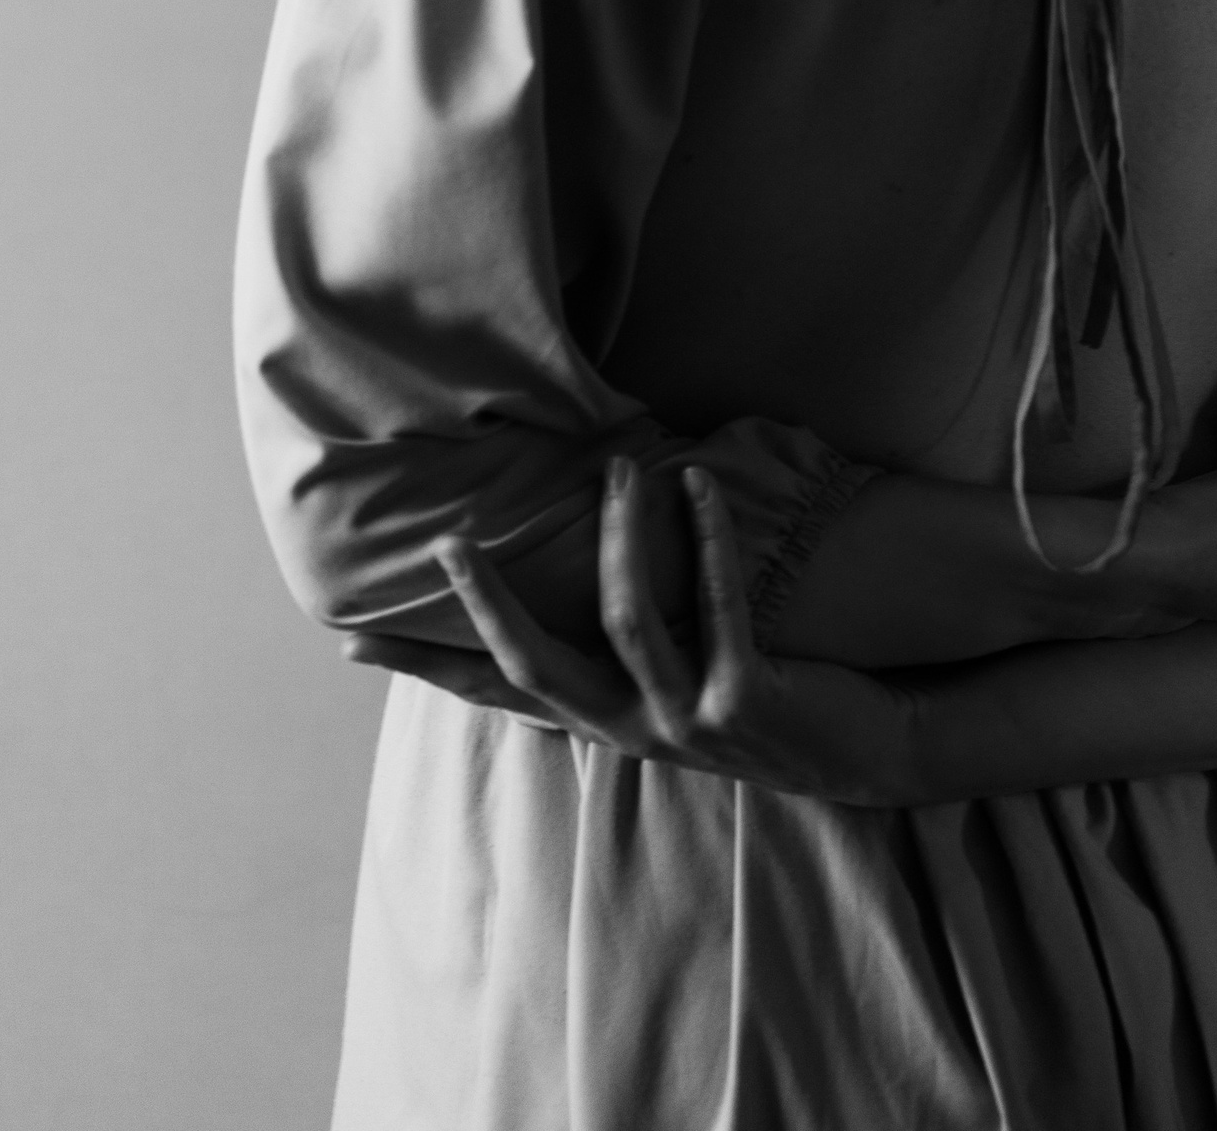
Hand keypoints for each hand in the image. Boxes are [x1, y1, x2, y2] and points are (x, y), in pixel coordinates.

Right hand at [343, 458, 923, 808]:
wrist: (865, 749)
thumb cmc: (762, 694)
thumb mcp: (676, 680)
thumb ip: (620, 644)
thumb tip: (570, 564)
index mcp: (604, 721)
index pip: (497, 693)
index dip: (428, 666)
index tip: (351, 639)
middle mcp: (633, 730)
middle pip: (536, 667)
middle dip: (491, 603)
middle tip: (453, 539)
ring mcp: (688, 721)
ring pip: (627, 620)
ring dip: (621, 536)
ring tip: (621, 467)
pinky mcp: (748, 699)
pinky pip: (716, 606)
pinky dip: (705, 538)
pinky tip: (699, 485)